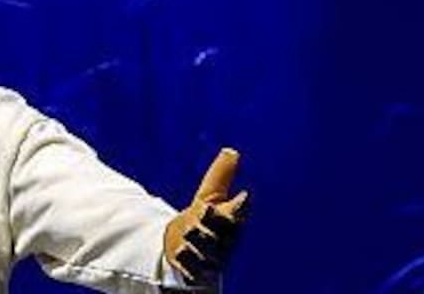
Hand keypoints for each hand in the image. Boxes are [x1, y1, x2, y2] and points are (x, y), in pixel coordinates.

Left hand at [164, 148, 248, 283]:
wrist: (190, 255)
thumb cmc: (206, 223)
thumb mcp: (210, 198)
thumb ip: (220, 177)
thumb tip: (231, 150)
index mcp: (230, 223)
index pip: (237, 215)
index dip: (239, 207)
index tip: (242, 196)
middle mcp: (223, 243)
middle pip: (222, 233)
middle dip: (216, 223)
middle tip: (206, 210)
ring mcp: (209, 259)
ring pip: (207, 252)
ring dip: (199, 242)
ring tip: (191, 231)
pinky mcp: (194, 272)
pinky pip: (192, 269)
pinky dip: (187, 263)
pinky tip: (180, 253)